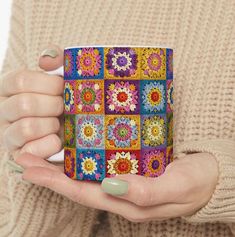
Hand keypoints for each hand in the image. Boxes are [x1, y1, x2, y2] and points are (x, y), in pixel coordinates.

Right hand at [0, 45, 63, 158]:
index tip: (63, 88)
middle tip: (63, 107)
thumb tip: (45, 60)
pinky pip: (31, 150)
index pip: (21, 81)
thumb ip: (56, 60)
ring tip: (59, 124)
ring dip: (52, 125)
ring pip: (27, 127)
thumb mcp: (59, 76)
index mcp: (8, 87)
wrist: (65, 125)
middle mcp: (2, 110)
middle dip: (54, 106)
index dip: (49, 84)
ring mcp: (7, 134)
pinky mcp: (18, 153)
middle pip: (25, 105)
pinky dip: (50, 144)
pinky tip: (57, 139)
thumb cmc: (61, 98)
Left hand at [15, 152, 218, 221]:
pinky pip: (100, 164)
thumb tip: (113, 186)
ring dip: (61, 165)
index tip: (30, 169)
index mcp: (127, 201)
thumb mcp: (177, 187)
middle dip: (49, 173)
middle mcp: (120, 192)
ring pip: (86, 174)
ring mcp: (123, 180)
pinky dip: (82, 158)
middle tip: (24, 157)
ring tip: (39, 151)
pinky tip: (73, 148)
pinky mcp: (130, 167)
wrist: (210, 176)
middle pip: (78, 184)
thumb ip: (146, 190)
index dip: (56, 182)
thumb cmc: (195, 182)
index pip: (84, 193)